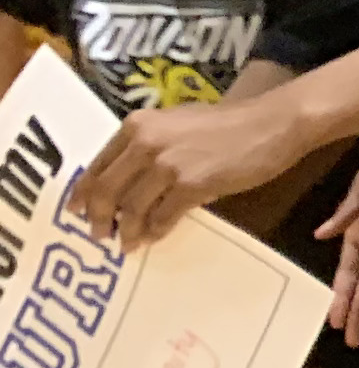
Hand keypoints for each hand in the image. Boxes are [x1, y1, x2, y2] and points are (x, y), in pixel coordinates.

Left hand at [75, 96, 321, 253]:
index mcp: (137, 126)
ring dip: (127, 231)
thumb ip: (149, 146)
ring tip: (128, 243)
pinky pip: (162, 217)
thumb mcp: (177, 124)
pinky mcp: (191, 184)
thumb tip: (128, 181)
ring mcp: (167, 164)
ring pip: (131, 208)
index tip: (76, 213)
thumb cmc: (229, 125)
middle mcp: (145, 143)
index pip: (97, 166)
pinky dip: (155, 231)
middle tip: (99, 236)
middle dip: (99, 219)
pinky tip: (155, 237)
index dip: (83, 195)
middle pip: (105, 191)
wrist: (273, 123)